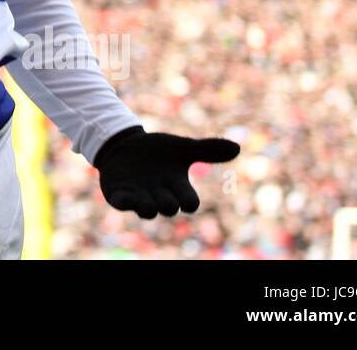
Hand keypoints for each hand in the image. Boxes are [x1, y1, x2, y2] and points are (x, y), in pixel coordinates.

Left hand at [93, 125, 239, 218]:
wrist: (124, 146)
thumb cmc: (157, 151)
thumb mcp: (181, 147)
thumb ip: (207, 150)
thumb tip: (237, 147)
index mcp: (177, 186)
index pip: (189, 202)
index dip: (189, 202)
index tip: (188, 199)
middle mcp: (160, 195)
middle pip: (168, 208)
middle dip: (168, 203)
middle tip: (164, 193)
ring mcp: (139, 196)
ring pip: (146, 211)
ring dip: (147, 207)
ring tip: (146, 200)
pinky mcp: (119, 195)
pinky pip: (122, 204)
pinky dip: (125, 202)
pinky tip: (126, 196)